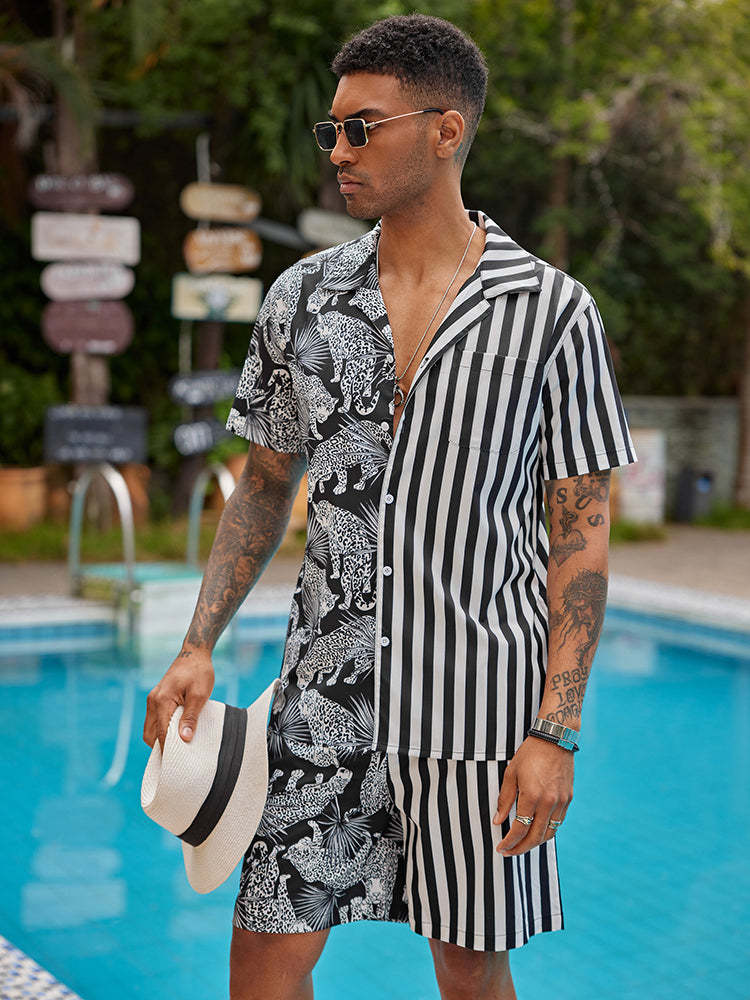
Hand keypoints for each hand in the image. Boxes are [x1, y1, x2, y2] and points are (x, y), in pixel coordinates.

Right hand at [143, 647, 214, 752]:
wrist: (194, 653)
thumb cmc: (199, 672)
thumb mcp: (200, 694)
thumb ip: (191, 716)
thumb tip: (184, 739)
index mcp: (161, 700)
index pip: (160, 733)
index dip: (167, 750)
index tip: (175, 764)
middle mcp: (153, 701)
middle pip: (150, 734)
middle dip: (161, 747)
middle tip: (178, 759)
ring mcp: (153, 699)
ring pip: (150, 728)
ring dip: (161, 738)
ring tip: (179, 748)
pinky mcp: (157, 698)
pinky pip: (155, 720)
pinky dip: (162, 729)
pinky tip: (177, 734)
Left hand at [492, 736, 573, 854]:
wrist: (555, 739)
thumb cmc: (530, 754)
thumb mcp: (511, 773)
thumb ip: (505, 799)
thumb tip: (497, 820)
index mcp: (532, 796)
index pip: (519, 829)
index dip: (509, 842)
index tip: (500, 848)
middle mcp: (549, 802)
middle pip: (535, 837)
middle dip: (520, 848)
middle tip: (508, 852)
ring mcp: (561, 802)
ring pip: (549, 833)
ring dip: (535, 843)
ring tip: (521, 845)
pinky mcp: (568, 799)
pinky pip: (558, 823)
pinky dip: (546, 831)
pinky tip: (536, 831)